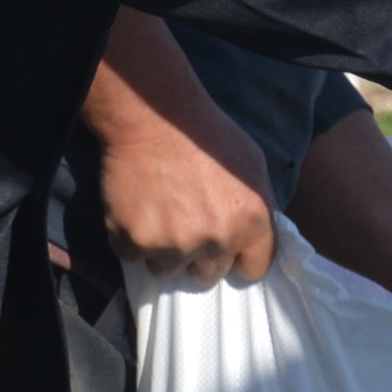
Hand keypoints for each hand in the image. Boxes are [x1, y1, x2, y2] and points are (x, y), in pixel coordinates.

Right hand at [80, 13, 277, 286]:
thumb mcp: (253, 165)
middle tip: (186, 225)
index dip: (239, 259)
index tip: (227, 250)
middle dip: (199, 255)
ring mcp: (174, 244)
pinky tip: (137, 209)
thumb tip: (257, 238)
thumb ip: (259, 208)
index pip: (254, 269)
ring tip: (159, 214)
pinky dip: (131, 238)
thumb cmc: (207, 135)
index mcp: (252, 221)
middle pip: (209, 274)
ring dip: (163, 250)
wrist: (154, 117)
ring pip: (168, 269)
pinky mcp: (136, 241)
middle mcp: (217, 239)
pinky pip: (132, 255)